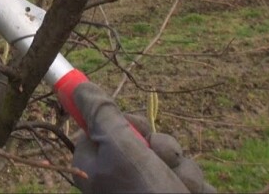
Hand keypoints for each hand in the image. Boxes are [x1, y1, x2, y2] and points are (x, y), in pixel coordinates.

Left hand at [71, 82, 214, 193]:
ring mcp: (147, 185)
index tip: (134, 128)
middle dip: (157, 143)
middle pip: (140, 135)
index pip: (101, 125)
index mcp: (94, 165)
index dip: (121, 121)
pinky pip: (186, 172)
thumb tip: (77, 85)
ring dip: (178, 164)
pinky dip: (191, 182)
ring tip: (175, 183)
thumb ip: (101, 114)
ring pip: (168, 152)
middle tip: (155, 155)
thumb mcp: (120, 148)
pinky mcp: (173, 192)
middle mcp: (118, 175)